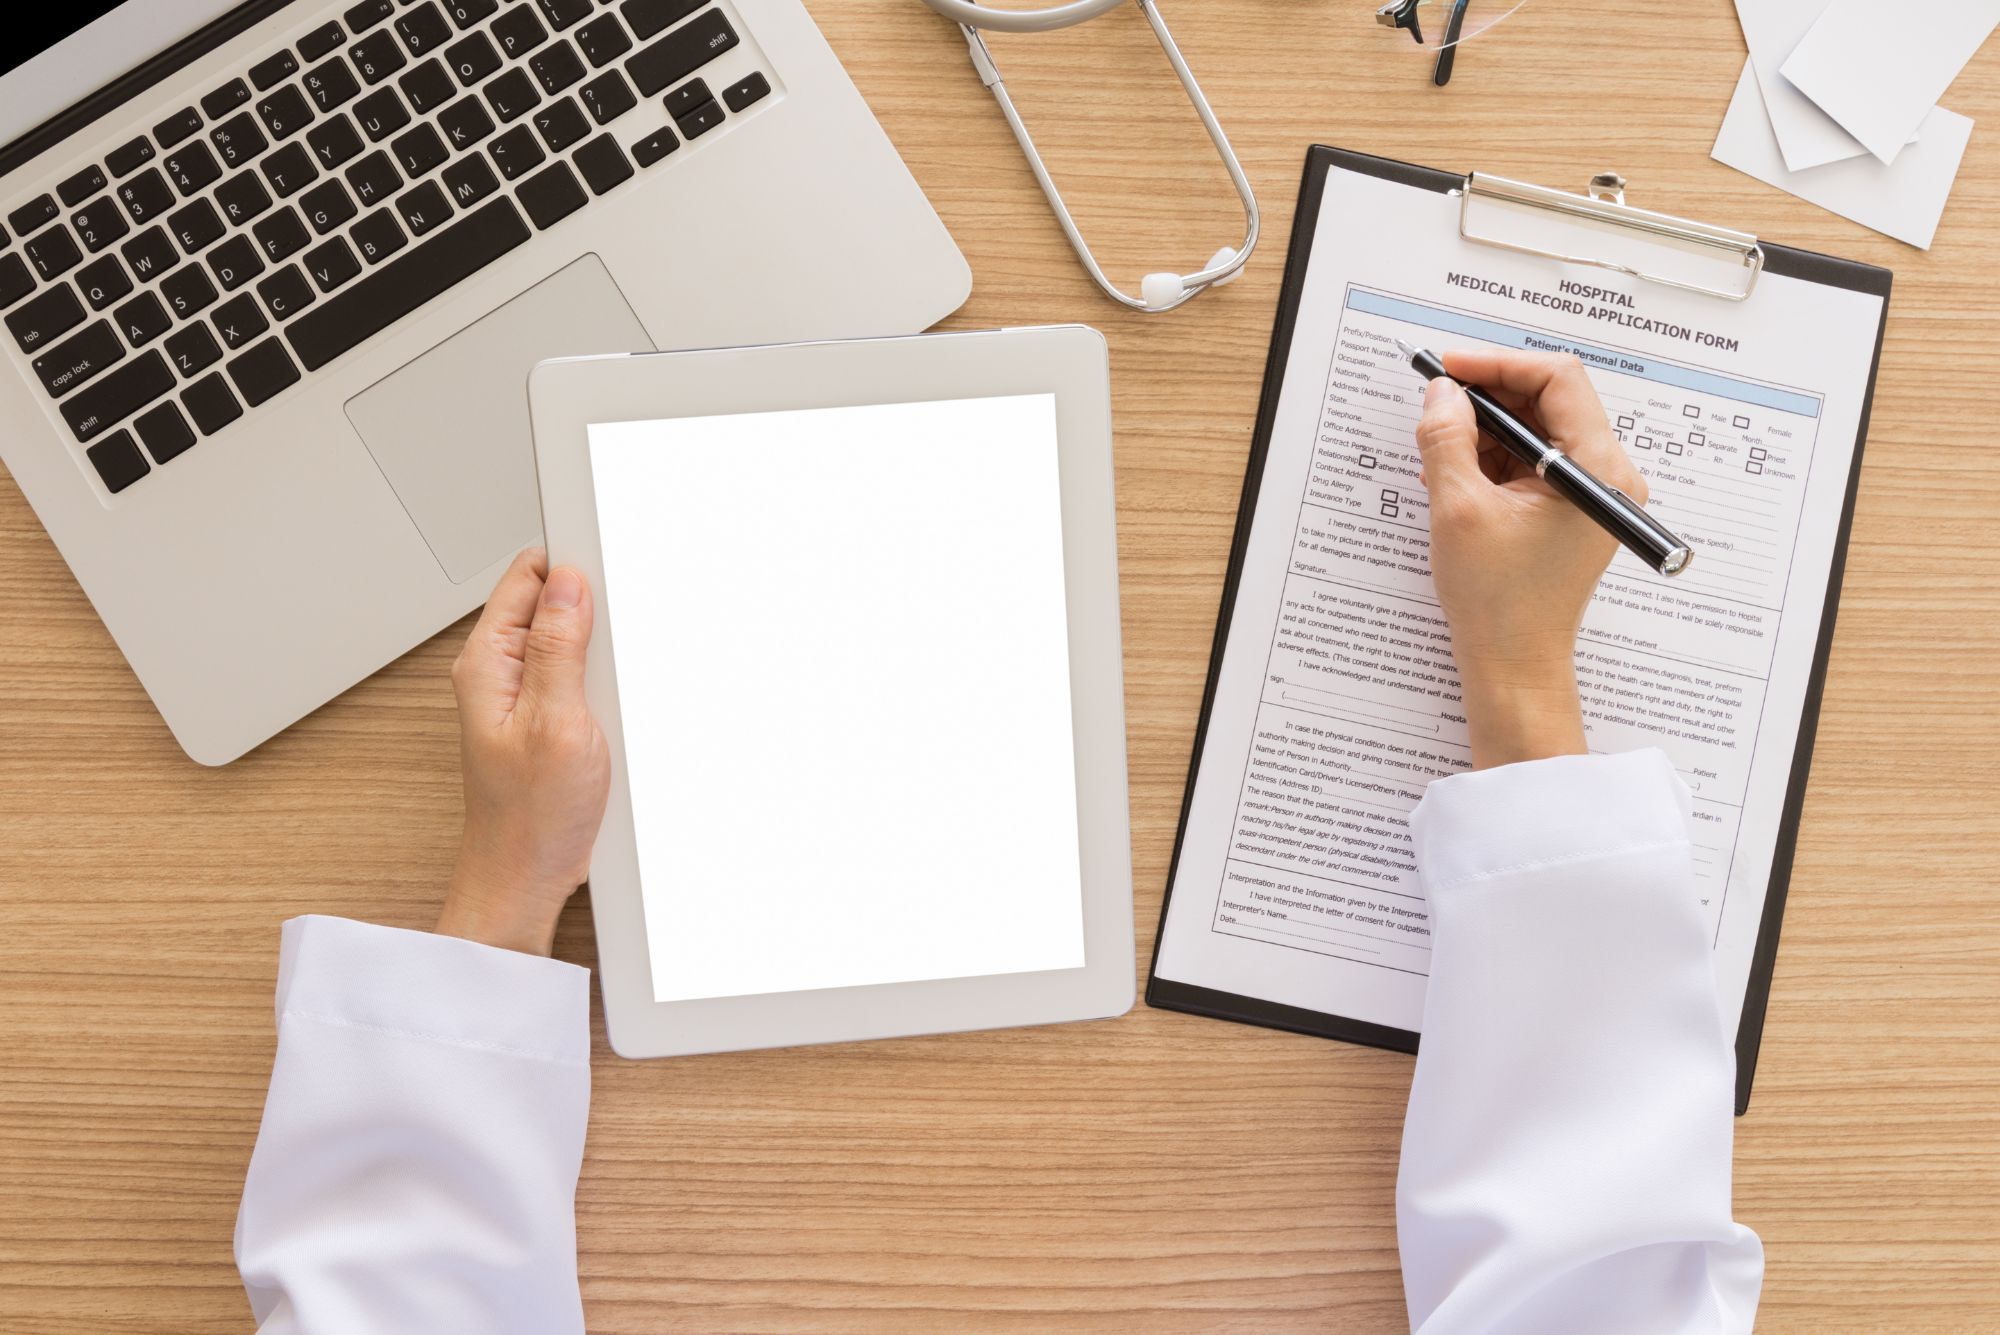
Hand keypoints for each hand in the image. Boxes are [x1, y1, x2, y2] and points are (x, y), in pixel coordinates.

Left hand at [437, 548, 611, 954]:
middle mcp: (499, 673)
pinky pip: (577, 676)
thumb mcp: (556, 722)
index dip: (569, 567)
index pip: (526, 577)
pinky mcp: (547, 718)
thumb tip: (568, 585)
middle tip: (614, 647)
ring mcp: (523, 695)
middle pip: (550, 603)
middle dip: (591, 610)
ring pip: (569, 640)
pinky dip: (602, 683)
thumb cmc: (530, 817)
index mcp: (487, 663)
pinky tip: (613, 708)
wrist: (527, 876)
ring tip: (612, 688)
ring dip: (600, 652)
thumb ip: (558, 648)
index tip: (606, 568)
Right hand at [1414, 350, 1645, 769]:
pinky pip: (1534, 459)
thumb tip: (1441, 393)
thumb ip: (1447, 439)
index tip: (1451, 369)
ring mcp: (1592, 492)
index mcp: (1598, 469)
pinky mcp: (1571, 508)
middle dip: (1490, 395)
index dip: (1498, 364)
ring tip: (1442, 450)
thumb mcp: (1459, 509)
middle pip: (1551, 399)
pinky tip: (1458, 474)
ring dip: (1488, 428)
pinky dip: (1494, 456)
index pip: (1558, 379)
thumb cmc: (1500, 602)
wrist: (1514, 662)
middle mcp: (1607, 475)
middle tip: (1438, 400)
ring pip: (1539, 428)